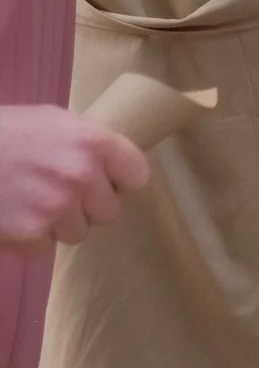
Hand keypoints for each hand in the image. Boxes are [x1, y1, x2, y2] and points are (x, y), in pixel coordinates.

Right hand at [0, 107, 147, 252]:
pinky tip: (11, 215)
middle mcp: (82, 176)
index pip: (137, 175)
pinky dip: (29, 237)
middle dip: (86, 206)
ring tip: (28, 200)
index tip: (105, 181)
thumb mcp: (50, 121)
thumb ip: (86, 143)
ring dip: (57, 222)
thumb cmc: (2, 132)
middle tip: (56, 192)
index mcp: (94, 142)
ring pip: (78, 231)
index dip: (119, 180)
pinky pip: (45, 246)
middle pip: (109, 211)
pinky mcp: (31, 235)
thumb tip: (111, 163)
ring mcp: (57, 208)